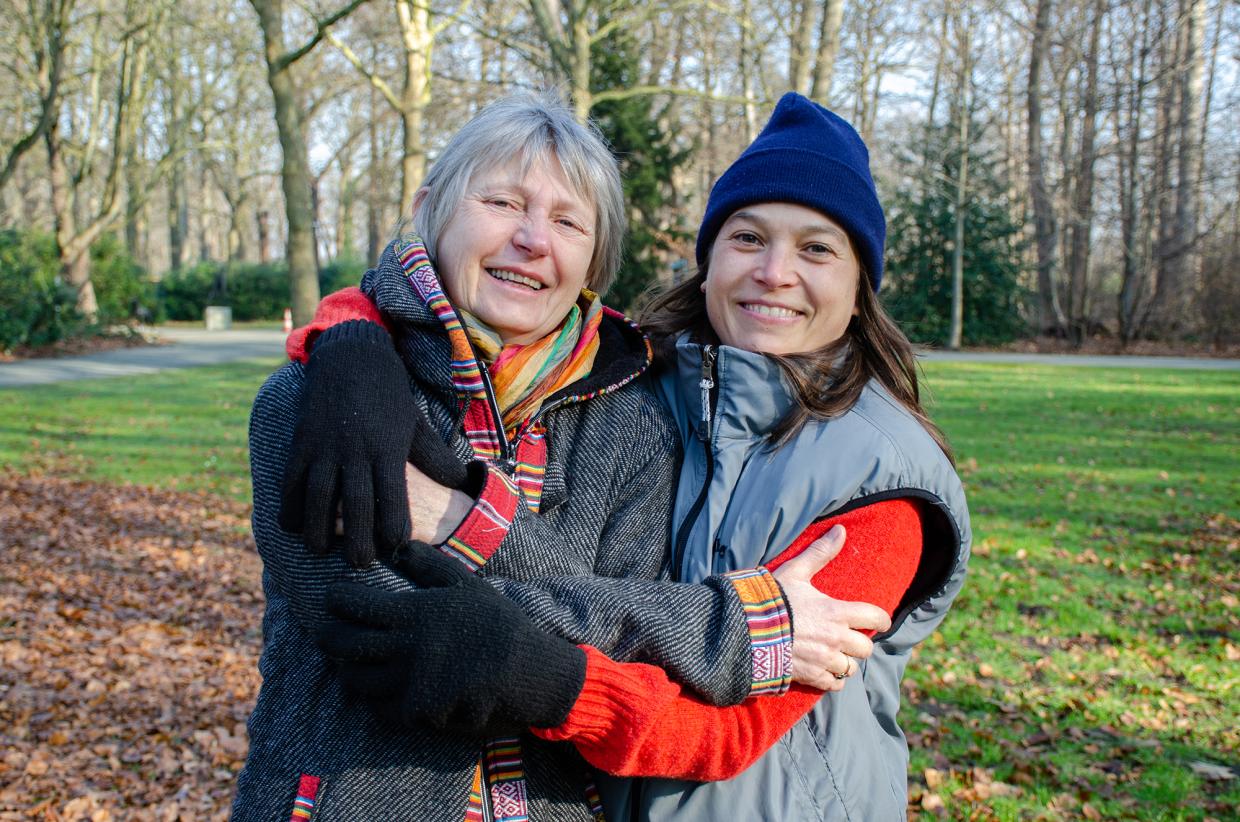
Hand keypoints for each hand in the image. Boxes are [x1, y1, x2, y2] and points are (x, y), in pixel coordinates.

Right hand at [278, 320, 478, 566]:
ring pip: (318, 496)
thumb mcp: (415, 425)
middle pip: (355, 504)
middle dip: (357, 539)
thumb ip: (435, 457)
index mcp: (388, 450)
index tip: (394, 549)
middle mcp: (357, 451)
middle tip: (360, 564)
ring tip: (321, 551)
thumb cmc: (389, 397)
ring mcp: (326, 447)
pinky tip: (293, 524)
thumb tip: (464, 481)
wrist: (352, 356)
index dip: (393, 526)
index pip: (392, 497)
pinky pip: (291, 479)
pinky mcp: (302, 441)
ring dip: (318, 528)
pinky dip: (289, 504)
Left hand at [316, 542, 585, 735]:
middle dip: (328, 636)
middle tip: (325, 632)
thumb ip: (430, 566)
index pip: (355, 605)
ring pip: (357, 681)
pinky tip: (379, 691)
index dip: (337, 599)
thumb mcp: (467, 584)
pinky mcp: (419, 713)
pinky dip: (375, 701)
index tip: (333, 597)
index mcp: (413, 612)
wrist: (527, 670)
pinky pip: (381, 710)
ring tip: (350, 663)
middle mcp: (405, 647)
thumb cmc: (498, 622)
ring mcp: (409, 683)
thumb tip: (400, 548)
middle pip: (344, 645)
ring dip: (349, 670)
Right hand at [773, 525, 892, 691]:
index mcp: (837, 612)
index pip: (875, 618)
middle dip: (861, 643)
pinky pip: (834, 684)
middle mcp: (836, 639)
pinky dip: (833, 680)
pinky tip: (826, 672)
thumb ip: (820, 553)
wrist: (745, 631)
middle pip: (866, 648)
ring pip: (850, 667)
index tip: (878, 620)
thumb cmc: (771, 599)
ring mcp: (824, 660)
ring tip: (836, 655)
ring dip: (846, 662)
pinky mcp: (810, 676)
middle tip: (850, 638)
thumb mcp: (795, 572)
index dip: (881, 619)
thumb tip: (840, 530)